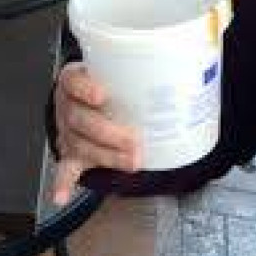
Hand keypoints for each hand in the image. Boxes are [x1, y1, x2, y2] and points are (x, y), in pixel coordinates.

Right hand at [50, 63, 141, 204]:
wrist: (82, 100)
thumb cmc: (104, 83)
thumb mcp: (115, 68)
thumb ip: (143, 66)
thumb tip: (193, 59)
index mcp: (74, 81)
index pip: (74, 81)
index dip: (86, 89)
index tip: (103, 96)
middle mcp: (67, 106)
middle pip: (80, 120)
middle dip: (108, 133)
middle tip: (133, 142)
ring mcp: (67, 132)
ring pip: (81, 145)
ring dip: (106, 157)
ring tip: (130, 163)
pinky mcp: (71, 153)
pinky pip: (65, 169)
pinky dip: (63, 183)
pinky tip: (62, 196)